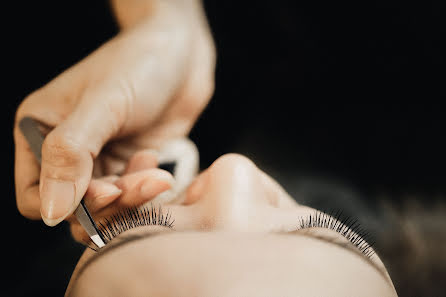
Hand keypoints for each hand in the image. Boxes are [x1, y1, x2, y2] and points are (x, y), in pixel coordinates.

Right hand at [14, 0, 214, 226]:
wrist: (181, 55)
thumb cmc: (138, 66)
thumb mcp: (102, 105)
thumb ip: (70, 154)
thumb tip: (49, 210)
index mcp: (40, 130)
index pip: (33, 195)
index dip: (65, 205)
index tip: (105, 193)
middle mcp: (66, 149)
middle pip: (75, 207)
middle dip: (110, 203)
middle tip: (143, 183)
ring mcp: (100, 158)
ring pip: (106, 207)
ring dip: (133, 198)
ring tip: (157, 175)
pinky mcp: (128, 163)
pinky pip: (131, 196)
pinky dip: (145, 189)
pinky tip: (156, 162)